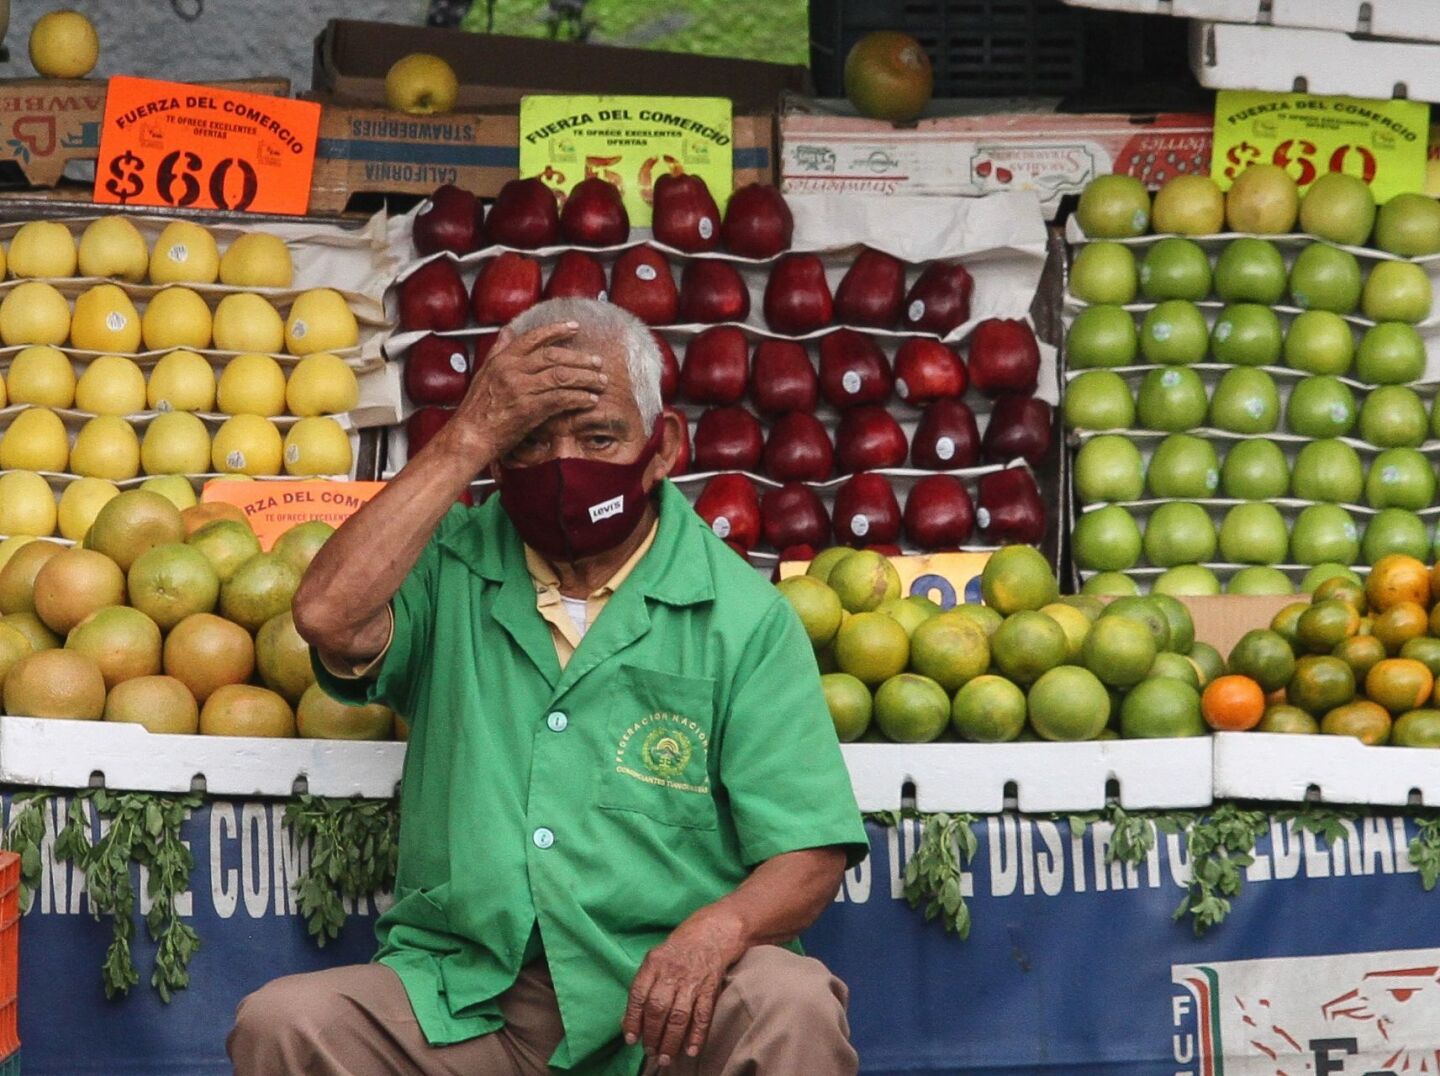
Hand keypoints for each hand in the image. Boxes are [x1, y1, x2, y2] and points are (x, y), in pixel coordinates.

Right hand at [449, 320, 607, 461]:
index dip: (556, 330)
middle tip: (597, 361)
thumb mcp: (484, 373)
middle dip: (580, 358)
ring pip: (561, 375)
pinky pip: (561, 398)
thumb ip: (498, 351)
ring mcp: (521, 388)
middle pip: (554, 356)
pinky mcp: (529, 408)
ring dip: (585, 378)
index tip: (574, 327)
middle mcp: (512, 370)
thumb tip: (508, 331)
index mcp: (503, 360)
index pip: (534, 337)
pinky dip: (578, 398)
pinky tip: (589, 399)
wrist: (470, 436)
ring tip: (600, 381)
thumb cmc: (476, 409)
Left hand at [622, 908, 746, 1065]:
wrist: (714, 930)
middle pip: (658, 1008)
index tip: (631, 1039)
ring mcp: (692, 979)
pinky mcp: (710, 986)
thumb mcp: (657, 958)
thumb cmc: (680, 947)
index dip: (632, 1019)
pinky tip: (691, 1051)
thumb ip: (644, 985)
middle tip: (651, 1052)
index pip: (638, 995)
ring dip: (671, 1040)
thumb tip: (628, 1020)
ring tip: (666, 1058)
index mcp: (653, 962)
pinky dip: (697, 1035)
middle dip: (653, 1034)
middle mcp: (671, 971)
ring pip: (679, 1016)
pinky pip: (703, 1014)